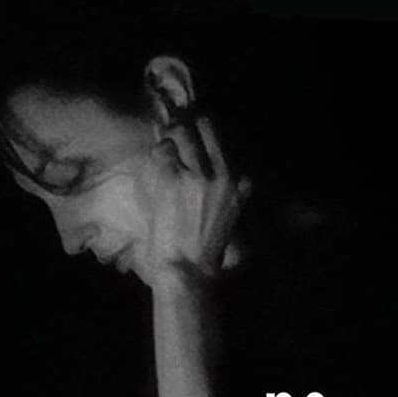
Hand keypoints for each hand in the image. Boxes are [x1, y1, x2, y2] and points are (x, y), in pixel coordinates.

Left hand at [133, 115, 250, 291]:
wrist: (188, 269)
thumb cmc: (205, 250)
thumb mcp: (228, 216)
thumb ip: (224, 189)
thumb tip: (207, 165)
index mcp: (241, 184)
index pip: (225, 143)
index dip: (207, 135)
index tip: (196, 131)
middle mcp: (223, 174)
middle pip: (206, 127)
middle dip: (189, 127)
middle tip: (175, 132)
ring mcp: (198, 174)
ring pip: (182, 132)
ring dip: (169, 136)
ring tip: (163, 144)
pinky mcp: (174, 178)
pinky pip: (162, 151)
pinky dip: (156, 155)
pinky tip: (156, 166)